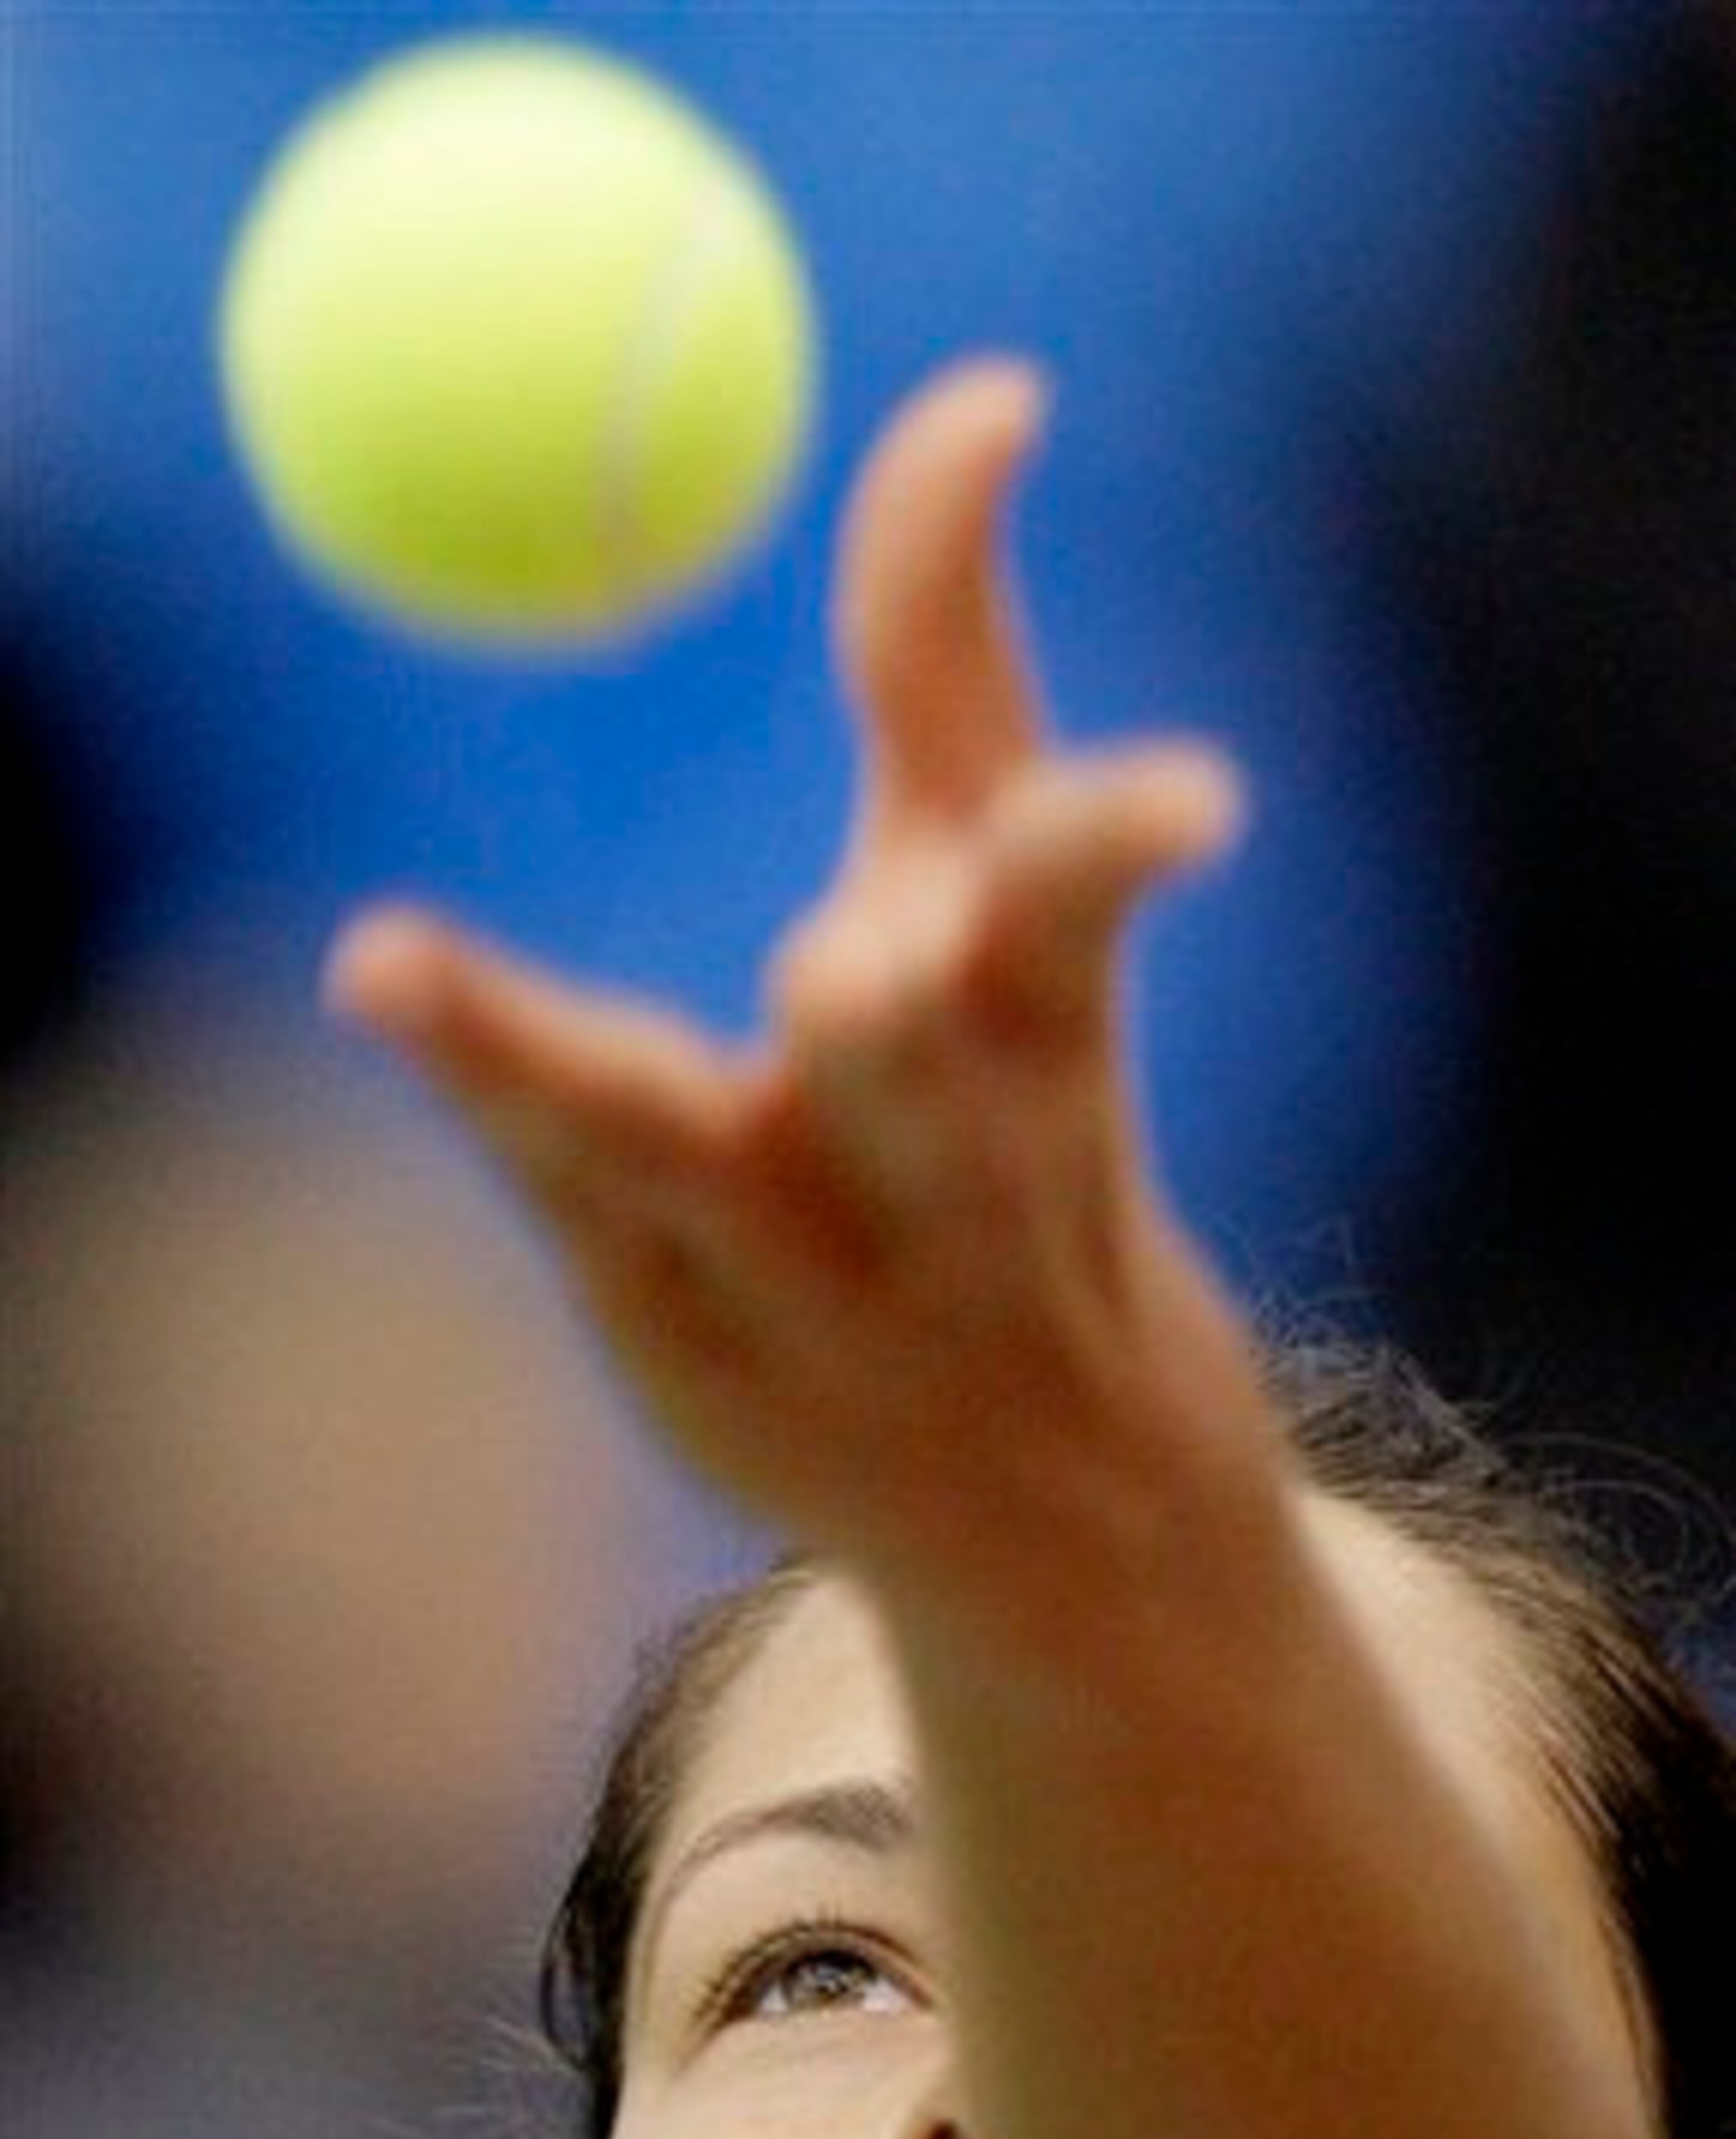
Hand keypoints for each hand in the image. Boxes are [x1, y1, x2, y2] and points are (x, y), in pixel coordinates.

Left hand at [326, 360, 1253, 1605]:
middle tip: (842, 981)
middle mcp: (941, 1159)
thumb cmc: (1009, 1114)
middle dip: (875, 1008)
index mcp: (1048, 1029)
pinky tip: (387, 978)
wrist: (1056, 1480)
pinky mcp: (680, 1344)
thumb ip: (954, 658)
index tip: (1191, 798)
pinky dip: (475, 1068)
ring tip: (397, 967)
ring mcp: (801, 1274)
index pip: (1079, 889)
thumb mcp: (992, 901)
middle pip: (891, 1037)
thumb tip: (989, 392)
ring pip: (663, 1140)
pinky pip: (557, 1175)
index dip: (1119, 832)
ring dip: (540, 1054)